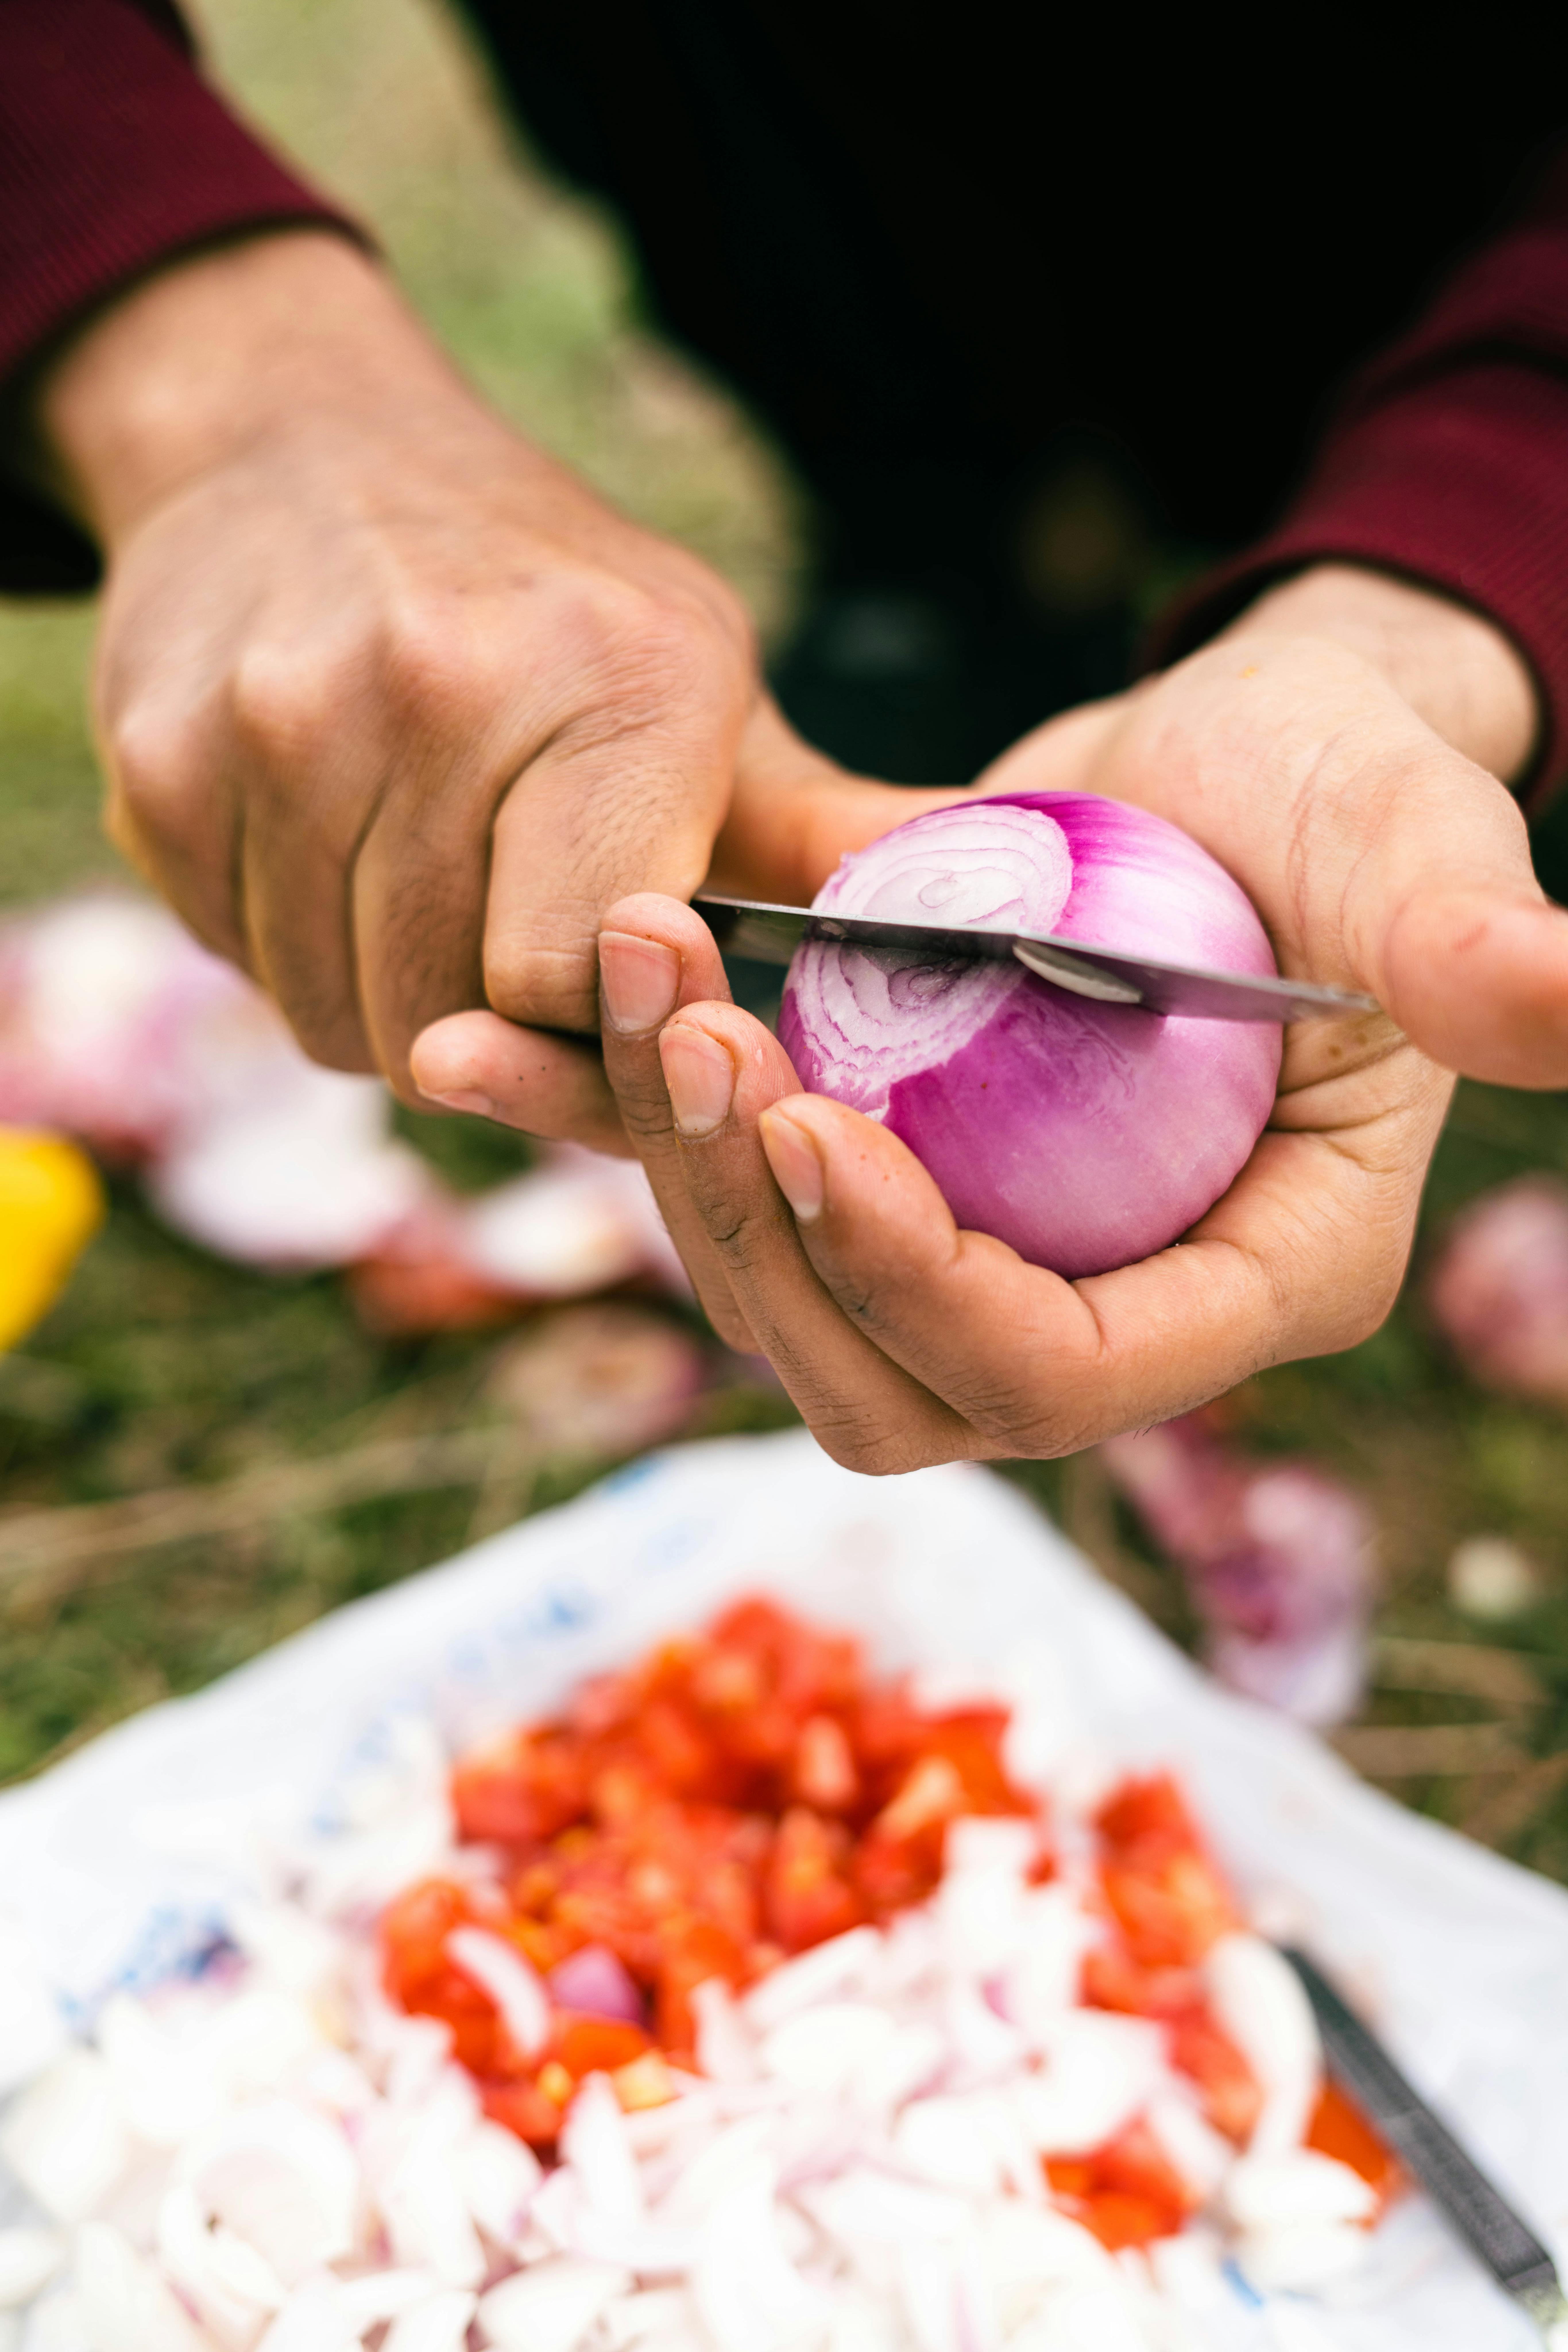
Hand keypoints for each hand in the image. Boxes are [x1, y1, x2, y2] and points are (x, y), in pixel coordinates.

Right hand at [38, 230, 854, 1147]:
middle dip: (489, 1038)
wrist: (308, 449)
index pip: (573, 978)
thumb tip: (1040, 941)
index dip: (589, 1029)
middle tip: (505, 953)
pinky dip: (294, 948)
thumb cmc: (551, 610)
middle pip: (448, 1022)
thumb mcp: (712, 697)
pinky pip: (243, 961)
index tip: (601, 995)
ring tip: (423, 894)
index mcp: (617, 684)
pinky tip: (330, 853)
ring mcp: (282, 723)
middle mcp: (438, 689)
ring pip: (336, 1015)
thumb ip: (833, 843)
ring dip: (387, 1004)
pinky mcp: (165, 762)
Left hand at [574, 570, 1567, 1463]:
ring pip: (786, 1308)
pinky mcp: (894, 1179)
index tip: (808, 1124)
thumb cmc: (1344, 791)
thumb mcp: (1415, 843)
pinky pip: (737, 1207)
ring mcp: (989, 1254)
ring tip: (624, 985)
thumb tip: (1558, 994)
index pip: (1055, 1372)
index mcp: (1252, 1278)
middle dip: (768, 1240)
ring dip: (673, 1168)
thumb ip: (1471, 940)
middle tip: (687, 1039)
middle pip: (888, 1384)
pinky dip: (627, 1127)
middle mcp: (1109, 1304)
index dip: (921, 1285)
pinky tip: (515, 1041)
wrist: (1232, 765)